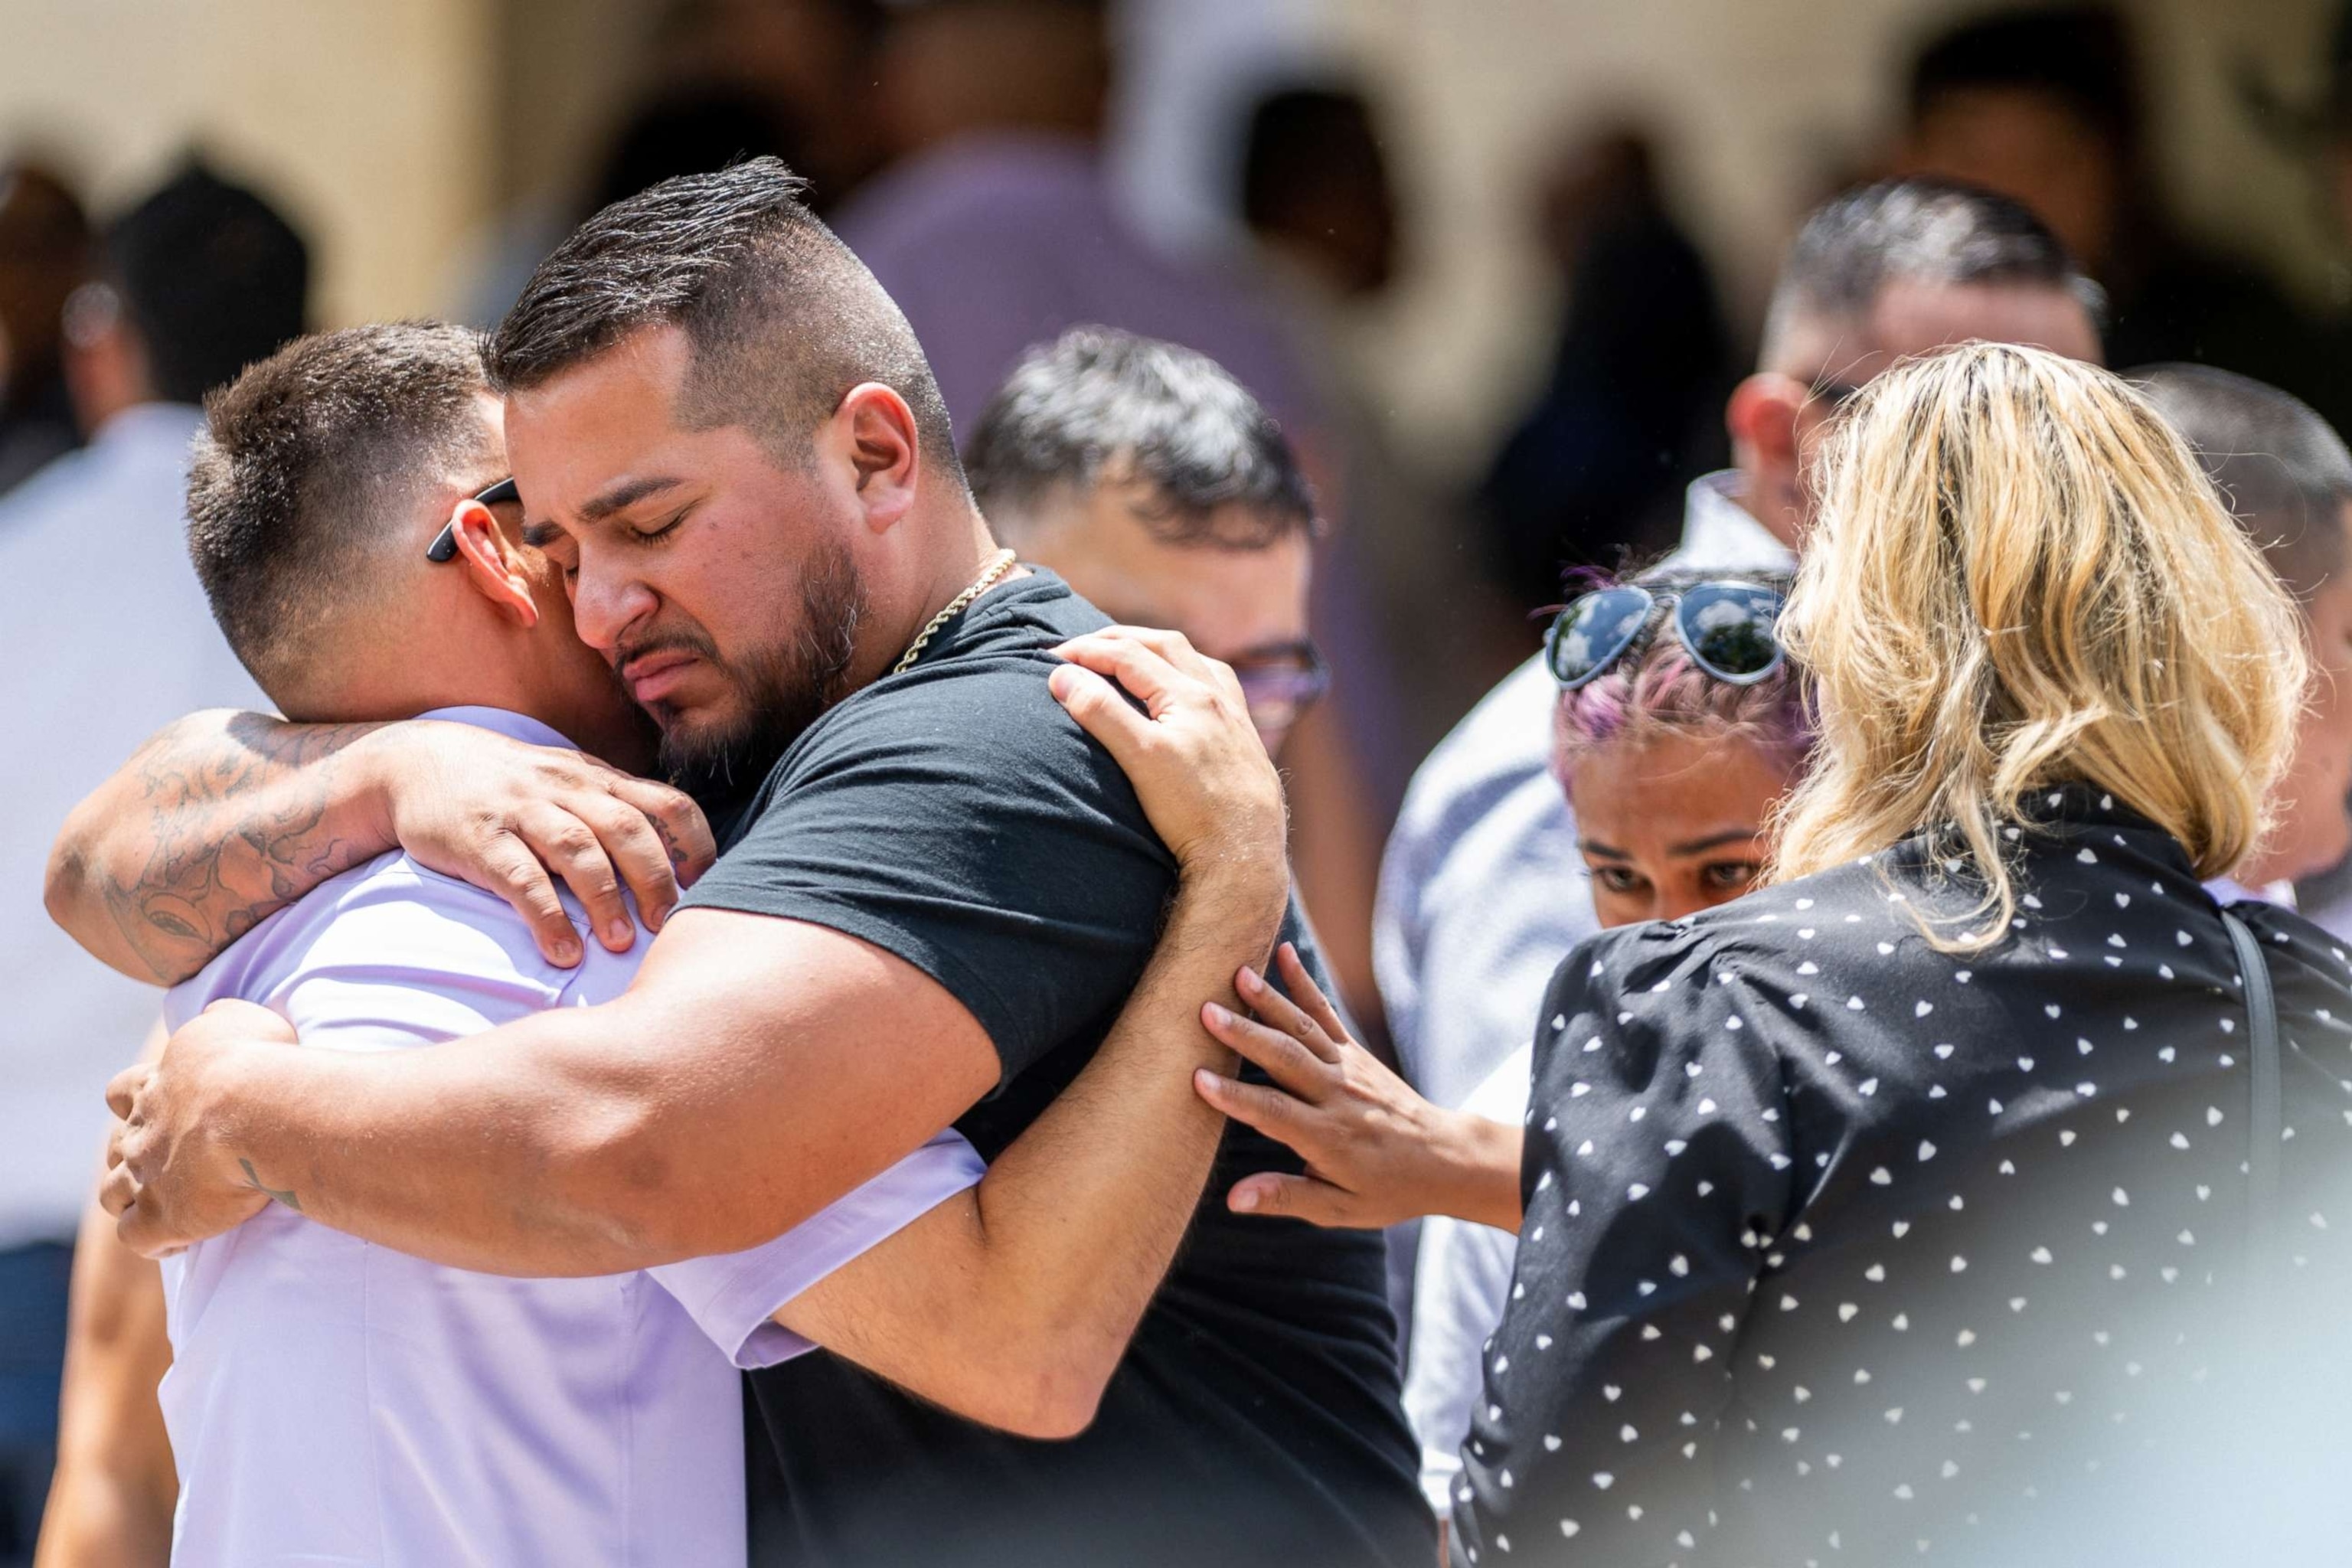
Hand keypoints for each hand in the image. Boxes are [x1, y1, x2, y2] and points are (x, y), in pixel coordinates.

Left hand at [101, 1000, 297, 1257]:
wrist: (258, 1109)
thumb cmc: (257, 1061)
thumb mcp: (240, 1020)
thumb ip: (219, 1020)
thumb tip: (212, 1018)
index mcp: (155, 1086)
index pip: (122, 1092)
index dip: (136, 1101)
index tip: (166, 1105)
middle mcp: (142, 1131)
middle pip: (115, 1146)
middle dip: (135, 1154)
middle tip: (175, 1159)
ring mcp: (145, 1176)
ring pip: (113, 1194)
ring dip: (133, 1198)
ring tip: (169, 1204)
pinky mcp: (161, 1217)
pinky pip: (138, 1238)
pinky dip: (154, 1241)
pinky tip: (180, 1240)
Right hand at [365, 720, 716, 966]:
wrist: (415, 763)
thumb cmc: (509, 786)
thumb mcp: (567, 784)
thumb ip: (614, 812)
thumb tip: (676, 865)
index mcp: (597, 779)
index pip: (666, 802)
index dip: (694, 843)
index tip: (706, 886)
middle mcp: (566, 788)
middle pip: (626, 827)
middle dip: (653, 878)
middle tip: (666, 925)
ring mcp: (521, 809)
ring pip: (577, 848)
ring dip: (603, 898)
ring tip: (618, 943)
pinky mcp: (479, 836)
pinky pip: (520, 877)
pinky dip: (546, 916)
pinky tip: (563, 951)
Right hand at [1050, 626, 1286, 889]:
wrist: (1245, 857)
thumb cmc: (1193, 811)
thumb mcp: (1140, 758)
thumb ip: (1101, 712)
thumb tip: (1063, 676)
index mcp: (1190, 695)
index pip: (1129, 655)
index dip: (1087, 651)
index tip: (1053, 658)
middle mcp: (1217, 698)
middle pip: (1165, 647)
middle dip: (1121, 640)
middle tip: (1084, 646)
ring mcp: (1235, 719)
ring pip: (1195, 663)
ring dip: (1159, 652)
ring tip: (1131, 656)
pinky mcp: (1245, 743)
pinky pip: (1219, 688)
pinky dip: (1191, 675)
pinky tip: (1186, 691)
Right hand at [1194, 946, 1523, 1230]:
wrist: (1444, 1158)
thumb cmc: (1386, 1188)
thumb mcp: (1338, 1209)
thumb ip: (1285, 1198)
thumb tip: (1233, 1199)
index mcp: (1328, 1137)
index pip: (1274, 1112)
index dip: (1235, 1097)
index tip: (1198, 1079)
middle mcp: (1337, 1095)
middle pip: (1285, 1059)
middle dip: (1244, 1034)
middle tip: (1205, 1011)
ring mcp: (1348, 1067)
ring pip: (1303, 1028)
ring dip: (1269, 1000)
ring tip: (1236, 974)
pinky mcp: (1355, 1051)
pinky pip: (1326, 1012)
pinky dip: (1304, 982)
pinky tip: (1284, 952)